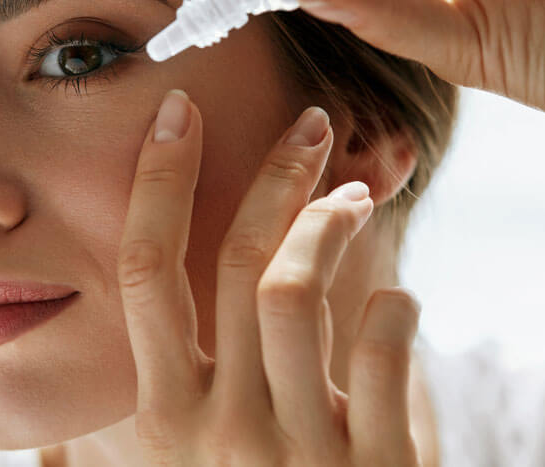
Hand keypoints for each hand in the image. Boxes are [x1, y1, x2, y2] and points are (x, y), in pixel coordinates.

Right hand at [117, 89, 422, 465]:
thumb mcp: (213, 435)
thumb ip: (216, 347)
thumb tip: (252, 226)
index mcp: (162, 417)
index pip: (145, 273)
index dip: (158, 182)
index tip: (179, 111)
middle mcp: (217, 432)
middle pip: (233, 264)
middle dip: (270, 175)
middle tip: (312, 126)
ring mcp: (293, 452)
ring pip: (296, 290)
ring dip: (330, 223)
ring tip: (357, 197)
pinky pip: (382, 345)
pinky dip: (397, 303)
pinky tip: (400, 298)